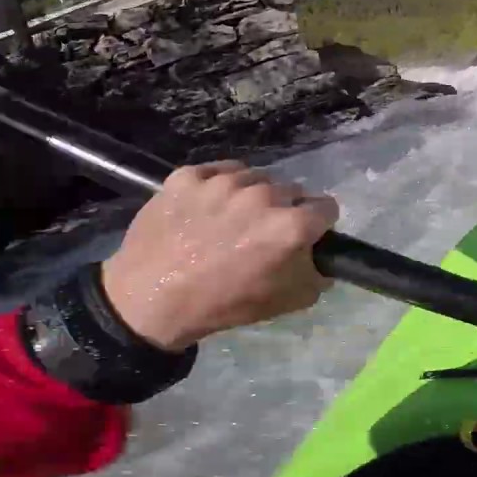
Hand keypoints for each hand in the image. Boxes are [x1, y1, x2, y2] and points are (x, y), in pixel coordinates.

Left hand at [101, 161, 339, 351]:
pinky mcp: (189, 175)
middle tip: (261, 233)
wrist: (150, 301)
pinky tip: (205, 209)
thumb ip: (317, 274)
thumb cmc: (224, 304)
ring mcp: (223, 181)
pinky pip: (218, 171)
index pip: (326, 207)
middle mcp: (263, 194)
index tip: (303, 238)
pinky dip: (217, 186)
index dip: (317, 225)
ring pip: (255, 177)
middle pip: (291, 190)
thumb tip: (320, 257)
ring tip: (229, 221)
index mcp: (291, 225)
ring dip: (251, 195)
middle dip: (284, 209)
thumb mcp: (288, 302)